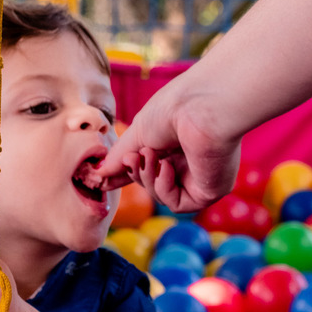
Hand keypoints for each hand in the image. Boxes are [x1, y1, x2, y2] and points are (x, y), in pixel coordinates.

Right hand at [101, 80, 240, 211]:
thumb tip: (100, 175)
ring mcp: (201, 176)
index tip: (103, 178)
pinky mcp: (210, 190)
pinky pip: (177, 204)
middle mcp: (190, 160)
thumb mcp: (138, 134)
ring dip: (148, 178)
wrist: (200, 108)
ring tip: (150, 155)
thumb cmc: (173, 109)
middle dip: (136, 172)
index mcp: (176, 143)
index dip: (128, 173)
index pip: (150, 167)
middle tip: (130, 158)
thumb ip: (120, 158)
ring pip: (163, 195)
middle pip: (153, 183)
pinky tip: (166, 167)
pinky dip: (165, 188)